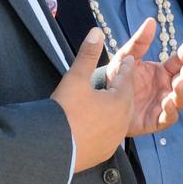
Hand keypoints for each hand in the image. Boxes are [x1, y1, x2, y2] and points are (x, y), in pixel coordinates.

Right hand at [51, 28, 136, 171]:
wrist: (53, 149)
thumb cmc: (65, 111)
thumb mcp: (75, 78)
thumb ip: (88, 54)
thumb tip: (97, 31)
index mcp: (119, 100)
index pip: (126, 78)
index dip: (125, 67)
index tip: (128, 59)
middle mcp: (122, 120)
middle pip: (126, 99)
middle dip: (124, 88)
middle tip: (124, 79)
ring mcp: (115, 138)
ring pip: (120, 118)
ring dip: (116, 108)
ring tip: (112, 102)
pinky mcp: (105, 152)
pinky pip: (110, 135)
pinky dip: (108, 127)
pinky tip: (102, 125)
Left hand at [105, 18, 182, 136]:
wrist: (100, 104)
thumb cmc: (116, 79)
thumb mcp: (126, 58)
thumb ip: (139, 42)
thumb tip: (151, 20)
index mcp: (162, 72)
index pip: (179, 62)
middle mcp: (165, 88)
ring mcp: (162, 105)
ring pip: (180, 100)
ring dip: (181, 92)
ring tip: (178, 85)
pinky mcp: (155, 121)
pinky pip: (168, 118)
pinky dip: (170, 112)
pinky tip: (167, 103)